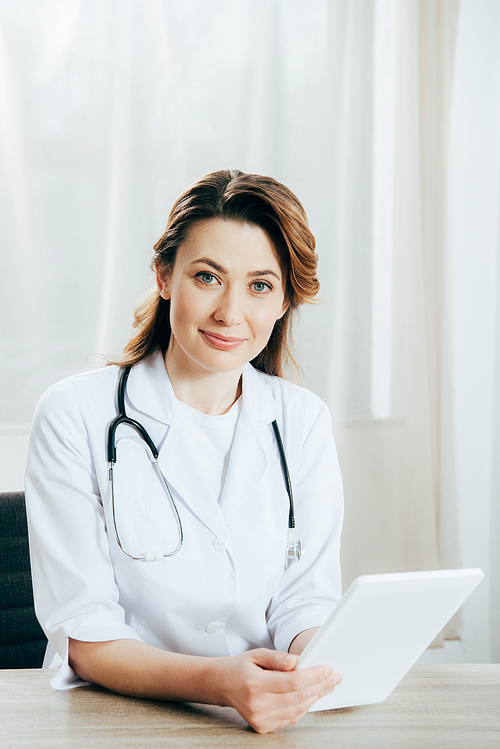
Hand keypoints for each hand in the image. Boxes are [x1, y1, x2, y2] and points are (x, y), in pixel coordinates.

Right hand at [211, 648, 341, 733]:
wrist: (223, 685)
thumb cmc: (241, 667)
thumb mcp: (257, 654)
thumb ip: (277, 658)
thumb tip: (296, 661)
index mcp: (255, 684)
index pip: (293, 682)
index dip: (313, 676)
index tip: (327, 669)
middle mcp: (258, 705)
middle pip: (298, 697)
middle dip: (320, 686)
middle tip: (334, 677)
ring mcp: (260, 719)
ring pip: (297, 709)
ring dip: (315, 697)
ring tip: (327, 685)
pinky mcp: (263, 727)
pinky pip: (291, 718)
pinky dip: (304, 707)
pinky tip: (312, 695)